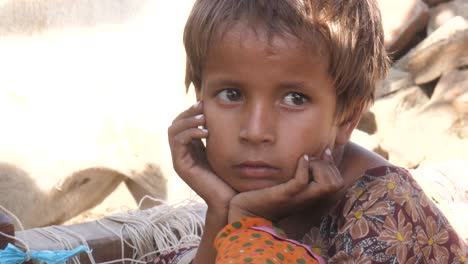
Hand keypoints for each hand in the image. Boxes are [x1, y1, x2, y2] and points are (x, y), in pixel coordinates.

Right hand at [168, 101, 236, 210]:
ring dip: (188, 120)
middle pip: (175, 124)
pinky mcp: (181, 167)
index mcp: (192, 147)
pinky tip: (205, 132)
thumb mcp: (225, 150)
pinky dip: (190, 133)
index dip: (191, 110)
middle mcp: (182, 153)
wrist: (230, 200)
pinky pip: (178, 143)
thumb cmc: (231, 176)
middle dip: (188, 112)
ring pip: (173, 131)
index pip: (183, 122)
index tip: (205, 103)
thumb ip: (221, 135)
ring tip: (203, 118)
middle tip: (202, 106)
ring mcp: (180, 160)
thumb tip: (228, 113)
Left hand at [228, 148, 343, 221]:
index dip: (333, 166)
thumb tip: (305, 155)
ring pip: (326, 184)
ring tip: (307, 159)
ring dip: (320, 166)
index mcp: (310, 196)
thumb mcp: (285, 185)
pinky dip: (304, 167)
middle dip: (329, 165)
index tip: (324, 153)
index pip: (337, 183)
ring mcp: (297, 197)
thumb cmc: (264, 196)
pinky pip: (301, 181)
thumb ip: (297, 175)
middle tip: (313, 158)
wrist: (246, 214)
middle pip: (336, 184)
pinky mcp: (283, 194)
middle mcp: (307, 198)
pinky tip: (301, 159)